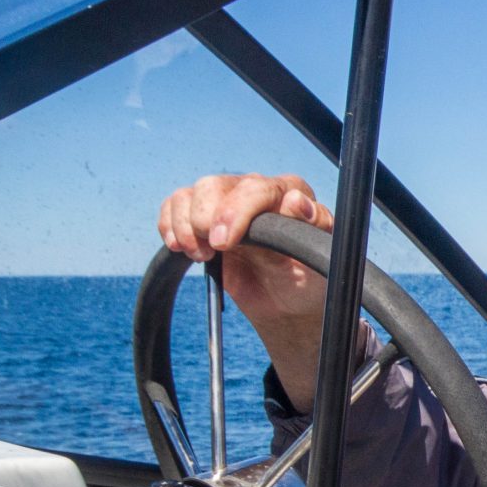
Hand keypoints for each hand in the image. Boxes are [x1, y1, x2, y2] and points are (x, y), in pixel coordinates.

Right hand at [157, 173, 333, 327]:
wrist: (285, 301)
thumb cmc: (306, 278)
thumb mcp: (316, 258)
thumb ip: (314, 227)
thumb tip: (296, 202)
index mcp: (289, 193)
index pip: (254, 188)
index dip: (234, 213)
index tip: (222, 244)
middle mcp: (255, 190)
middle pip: (213, 186)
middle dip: (204, 220)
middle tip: (210, 253)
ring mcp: (226, 202)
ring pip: (190, 194)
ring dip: (185, 227)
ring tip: (201, 256)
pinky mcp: (204, 217)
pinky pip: (175, 206)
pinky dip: (170, 226)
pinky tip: (180, 247)